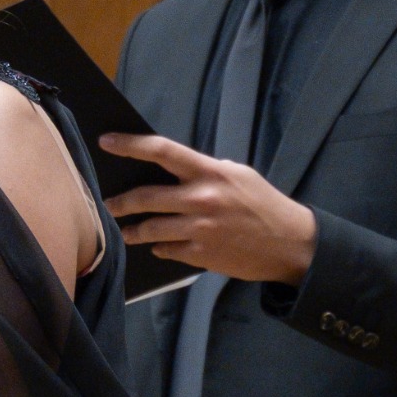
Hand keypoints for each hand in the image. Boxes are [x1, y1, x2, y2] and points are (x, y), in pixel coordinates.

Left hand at [100, 133, 318, 284]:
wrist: (290, 244)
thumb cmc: (263, 205)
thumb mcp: (238, 176)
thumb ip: (206, 171)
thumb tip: (172, 169)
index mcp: (211, 172)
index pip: (162, 151)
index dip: (130, 145)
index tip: (106, 142)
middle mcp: (201, 199)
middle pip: (145, 196)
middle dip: (120, 202)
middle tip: (108, 203)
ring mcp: (199, 228)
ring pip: (150, 228)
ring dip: (132, 230)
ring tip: (126, 230)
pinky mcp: (200, 254)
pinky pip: (166, 249)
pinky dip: (159, 247)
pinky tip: (158, 246)